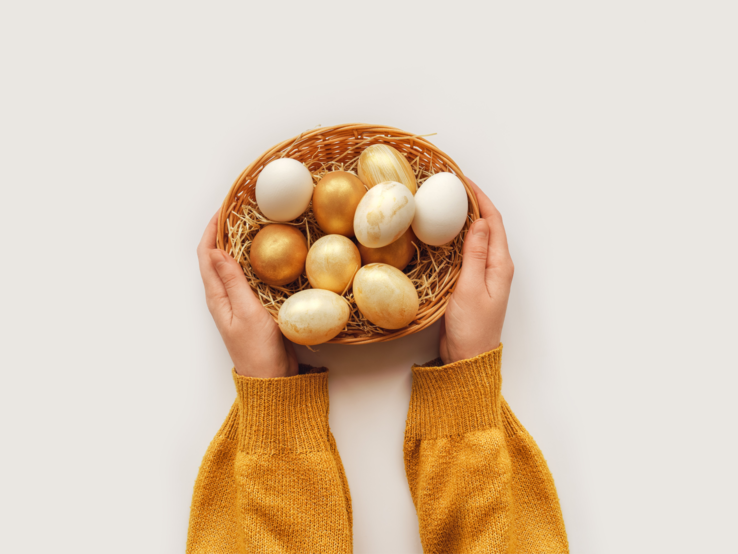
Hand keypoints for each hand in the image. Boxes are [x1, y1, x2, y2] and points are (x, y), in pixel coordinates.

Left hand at [197, 210, 298, 377]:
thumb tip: (216, 251)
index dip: (211, 229)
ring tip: (252, 224)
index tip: (224, 208)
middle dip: (224, 231)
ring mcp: (235, 302)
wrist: (271, 378)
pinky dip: (251, 260)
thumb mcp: (246, 311)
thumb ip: (232, 281)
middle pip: (215, 256)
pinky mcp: (250, 307)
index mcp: (216, 296)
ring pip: (231, 265)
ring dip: (237, 244)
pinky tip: (265, 254)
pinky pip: (246, 276)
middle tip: (240, 210)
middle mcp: (222, 296)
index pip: (206, 254)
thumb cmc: (258, 349)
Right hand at [439, 178, 514, 364]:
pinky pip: (466, 252)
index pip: (493, 222)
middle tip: (451, 187)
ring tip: (445, 203)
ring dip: (464, 219)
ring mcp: (484, 274)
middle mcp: (496, 266)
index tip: (464, 182)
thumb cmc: (472, 328)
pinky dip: (455, 238)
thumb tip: (479, 222)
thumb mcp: (471, 288)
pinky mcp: (471, 283)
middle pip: (487, 226)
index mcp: (500, 265)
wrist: (467, 357)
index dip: (480, 199)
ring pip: (476, 238)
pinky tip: (441, 234)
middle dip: (472, 204)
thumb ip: (475, 255)